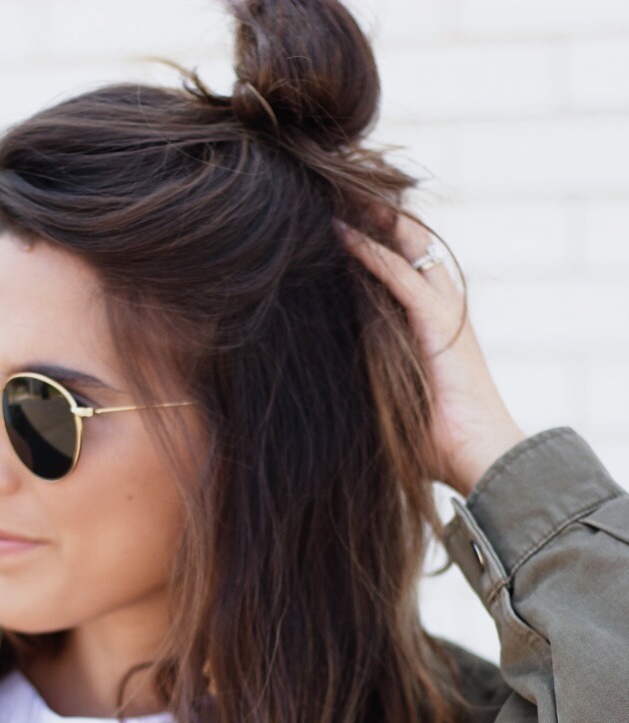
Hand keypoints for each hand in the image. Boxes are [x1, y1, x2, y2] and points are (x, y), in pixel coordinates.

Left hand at [333, 211, 526, 495]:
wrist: (479, 457)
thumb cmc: (436, 442)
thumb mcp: (391, 398)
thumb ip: (366, 377)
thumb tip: (317, 381)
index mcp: (434, 321)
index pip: (405, 262)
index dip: (375, 237)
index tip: (334, 218)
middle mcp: (442, 306)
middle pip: (408, 242)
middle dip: (373, 213)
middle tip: (331, 191)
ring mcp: (444, 310)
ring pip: (406, 246)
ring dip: (370, 219)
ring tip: (332, 196)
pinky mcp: (439, 322)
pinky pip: (399, 274)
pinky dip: (370, 251)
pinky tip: (342, 233)